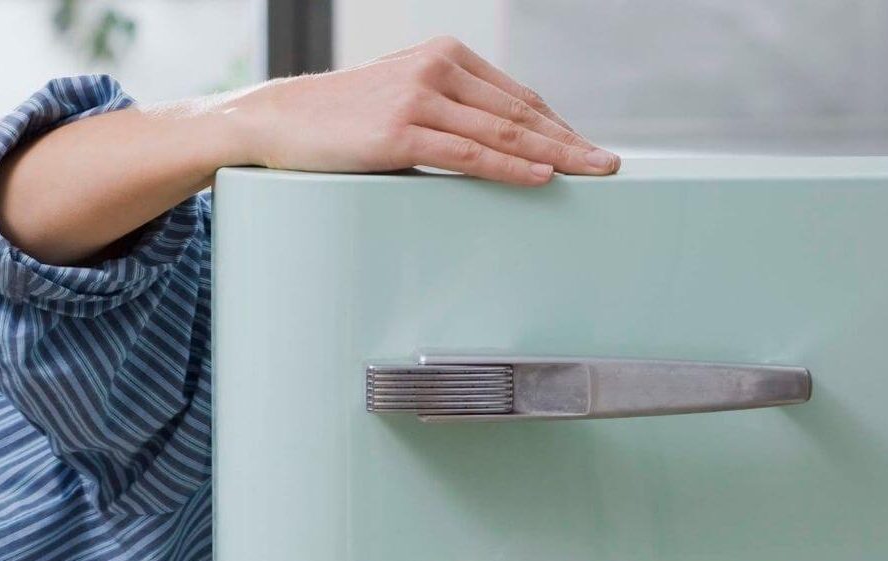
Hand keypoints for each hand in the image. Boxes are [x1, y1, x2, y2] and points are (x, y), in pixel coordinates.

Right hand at [230, 36, 619, 184]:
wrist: (278, 120)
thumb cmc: (338, 117)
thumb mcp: (399, 96)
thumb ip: (445, 107)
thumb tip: (494, 140)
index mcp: (443, 55)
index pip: (515, 96)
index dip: (557, 124)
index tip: (586, 147)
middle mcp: (436, 69)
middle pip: (519, 113)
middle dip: (570, 141)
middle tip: (608, 164)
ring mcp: (419, 99)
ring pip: (503, 132)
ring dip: (555, 155)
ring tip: (591, 173)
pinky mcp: (399, 133)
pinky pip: (470, 155)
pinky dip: (512, 167)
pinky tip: (541, 177)